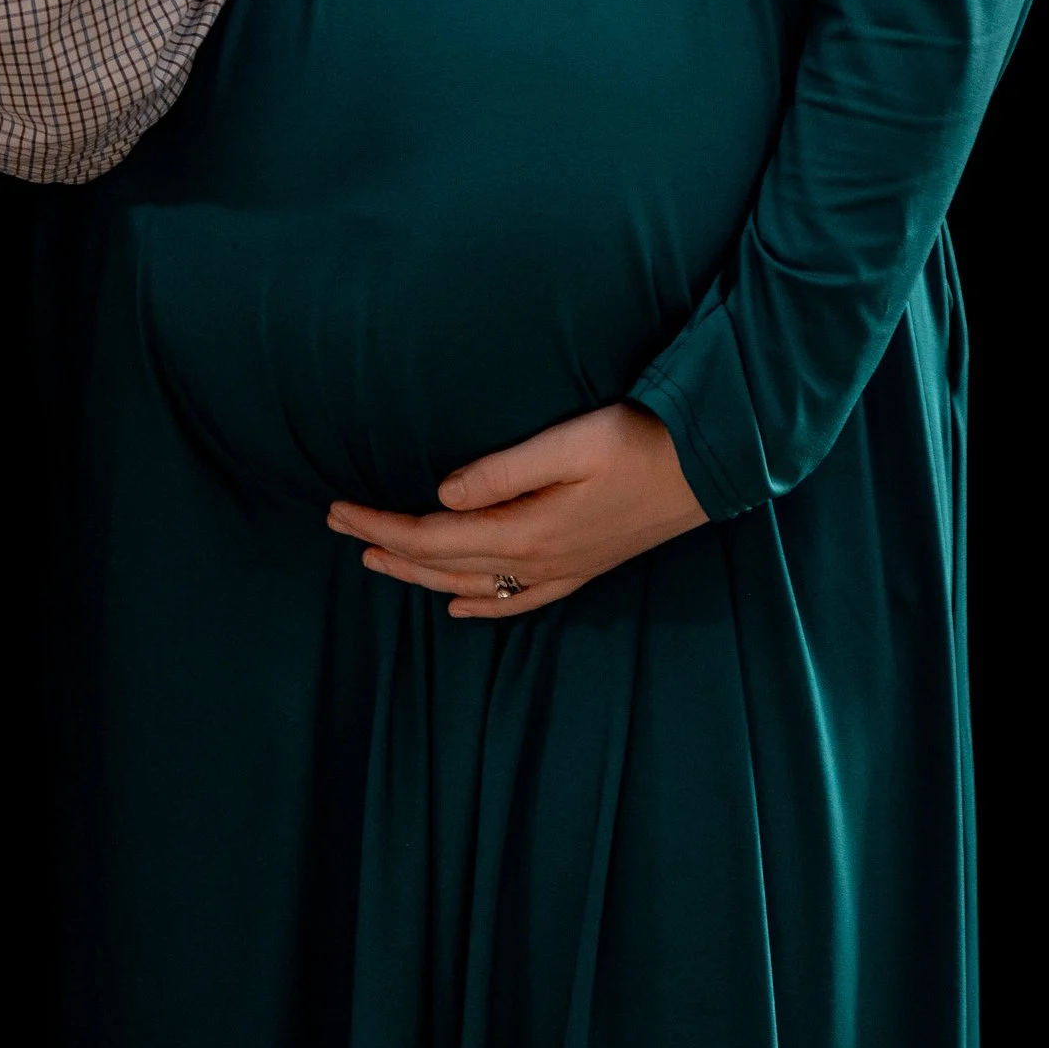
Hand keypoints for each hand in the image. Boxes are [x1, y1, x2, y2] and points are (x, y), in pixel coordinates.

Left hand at [327, 403, 707, 620]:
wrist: (712, 466)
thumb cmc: (640, 441)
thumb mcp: (570, 443)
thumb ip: (504, 471)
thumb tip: (443, 493)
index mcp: (526, 530)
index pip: (431, 536)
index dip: (380, 525)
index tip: (338, 510)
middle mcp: (539, 561)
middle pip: (442, 563)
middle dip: (385, 547)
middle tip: (337, 525)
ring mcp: (562, 569)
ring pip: (472, 585)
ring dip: (419, 576)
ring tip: (375, 561)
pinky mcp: (583, 567)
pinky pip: (519, 599)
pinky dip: (482, 604)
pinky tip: (459, 606)